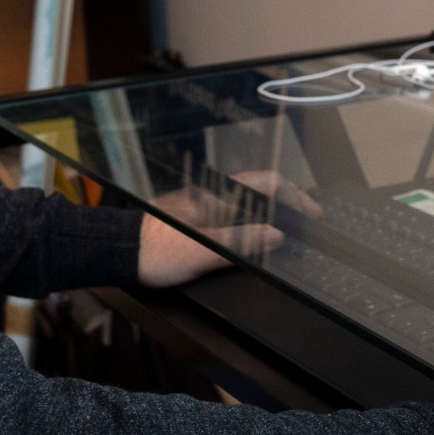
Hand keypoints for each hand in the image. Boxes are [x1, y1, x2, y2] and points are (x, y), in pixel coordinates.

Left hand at [137, 171, 318, 288]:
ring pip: (247, 197)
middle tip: (305, 219)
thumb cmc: (156, 252)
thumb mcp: (205, 251)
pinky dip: (253, 215)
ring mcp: (203, 201)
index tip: (311, 212)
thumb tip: (275, 235)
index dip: (296, 196)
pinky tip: (254, 231)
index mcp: (219, 195)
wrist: (122, 252)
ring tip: (287, 225)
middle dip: (287, 200)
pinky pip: (233, 207)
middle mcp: (212, 193)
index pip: (269, 182)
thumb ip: (243, 242)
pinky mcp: (195, 212)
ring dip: (271, 207)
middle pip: (260, 187)